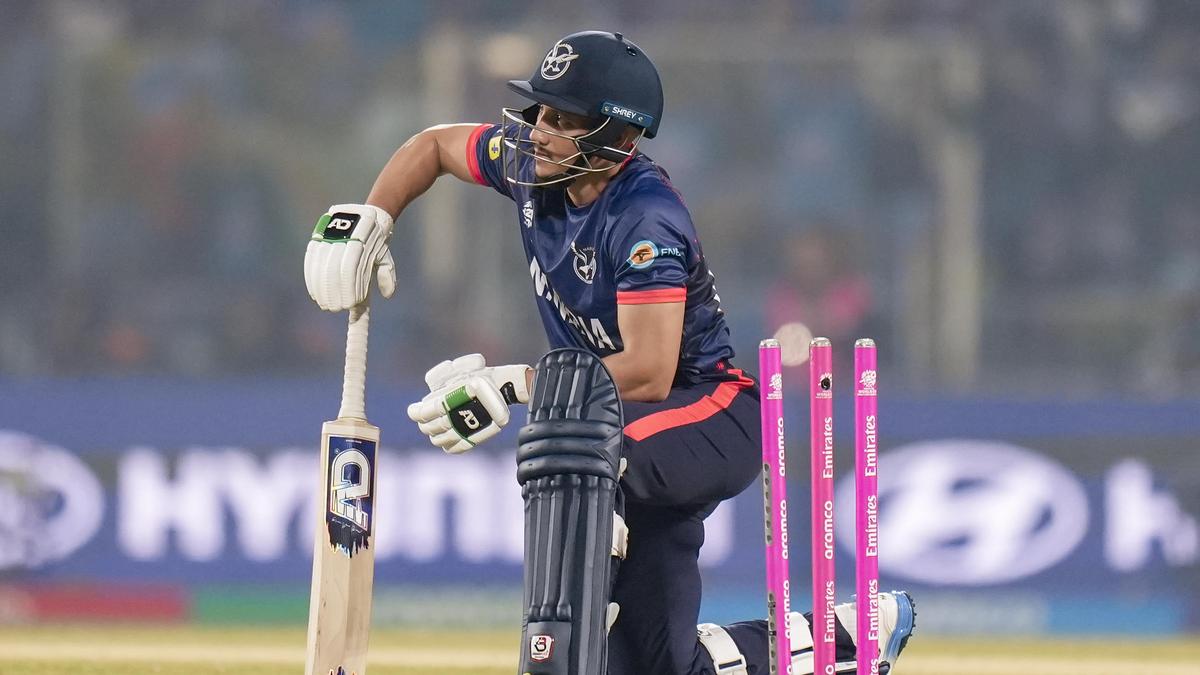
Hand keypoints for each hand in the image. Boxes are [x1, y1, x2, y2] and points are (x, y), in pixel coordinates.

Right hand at [304, 203, 396, 310]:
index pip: (352, 267)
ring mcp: (330, 234)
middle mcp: (345, 236)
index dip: (348, 287)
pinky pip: (311, 258)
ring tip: (324, 303)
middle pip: (335, 267)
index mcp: (364, 240)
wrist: (366, 213)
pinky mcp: (318, 235)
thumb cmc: (377, 241)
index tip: (348, 305)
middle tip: (335, 308)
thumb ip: (386, 273)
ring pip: (321, 264)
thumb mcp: (385, 255)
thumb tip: (389, 294)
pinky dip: (311, 277)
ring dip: (321, 287)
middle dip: (333, 290)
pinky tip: (314, 292)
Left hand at [407, 354, 530, 453]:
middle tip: (424, 418)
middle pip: (429, 427)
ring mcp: (462, 431)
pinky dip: (447, 445)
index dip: (415, 413)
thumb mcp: (461, 368)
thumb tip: (429, 384)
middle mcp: (452, 417)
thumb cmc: (482, 375)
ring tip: (434, 428)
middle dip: (424, 423)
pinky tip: (445, 439)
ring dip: (434, 434)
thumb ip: (442, 375)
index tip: (414, 410)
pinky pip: (453, 448)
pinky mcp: (473, 439)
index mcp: (447, 401)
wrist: (504, 388)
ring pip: (438, 439)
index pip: (423, 413)